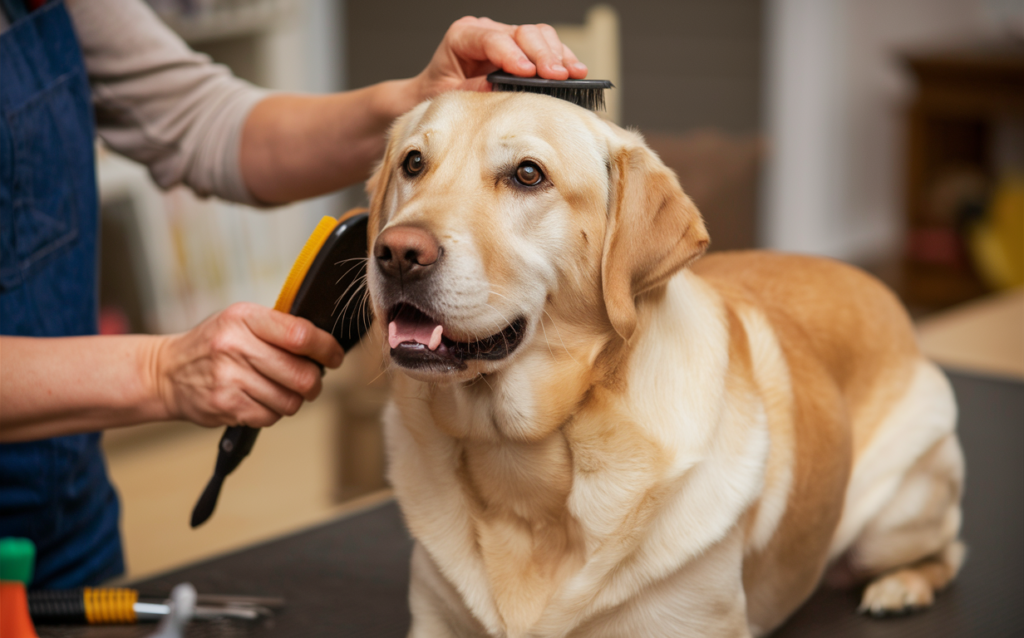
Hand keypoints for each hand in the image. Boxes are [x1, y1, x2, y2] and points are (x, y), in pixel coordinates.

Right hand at [156, 303, 344, 427]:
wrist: (167, 372)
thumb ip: (278, 328)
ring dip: (293, 399)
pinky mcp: (226, 405)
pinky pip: (270, 417)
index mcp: (244, 317)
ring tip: (279, 390)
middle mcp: (235, 346)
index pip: (300, 334)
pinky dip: (272, 412)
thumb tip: (324, 345)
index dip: (326, 348)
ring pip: (290, 400)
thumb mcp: (240, 320)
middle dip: (314, 383)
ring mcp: (229, 378)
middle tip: (311, 382)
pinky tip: (259, 400)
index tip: (334, 356)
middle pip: (301, 374)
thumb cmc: (213, 344)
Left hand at [413, 17, 587, 101]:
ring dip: (558, 55)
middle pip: (522, 33)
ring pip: (540, 35)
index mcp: (462, 36)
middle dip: (542, 55)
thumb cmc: (439, 92)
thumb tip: (498, 88)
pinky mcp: (522, 49)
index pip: (493, 39)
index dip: (512, 55)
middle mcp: (487, 30)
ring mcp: (506, 37)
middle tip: (557, 76)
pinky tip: (575, 72)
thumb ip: (471, 90)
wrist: (437, 92)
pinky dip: (562, 59)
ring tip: (573, 75)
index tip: (527, 73)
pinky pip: (548, 46)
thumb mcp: (449, 95)